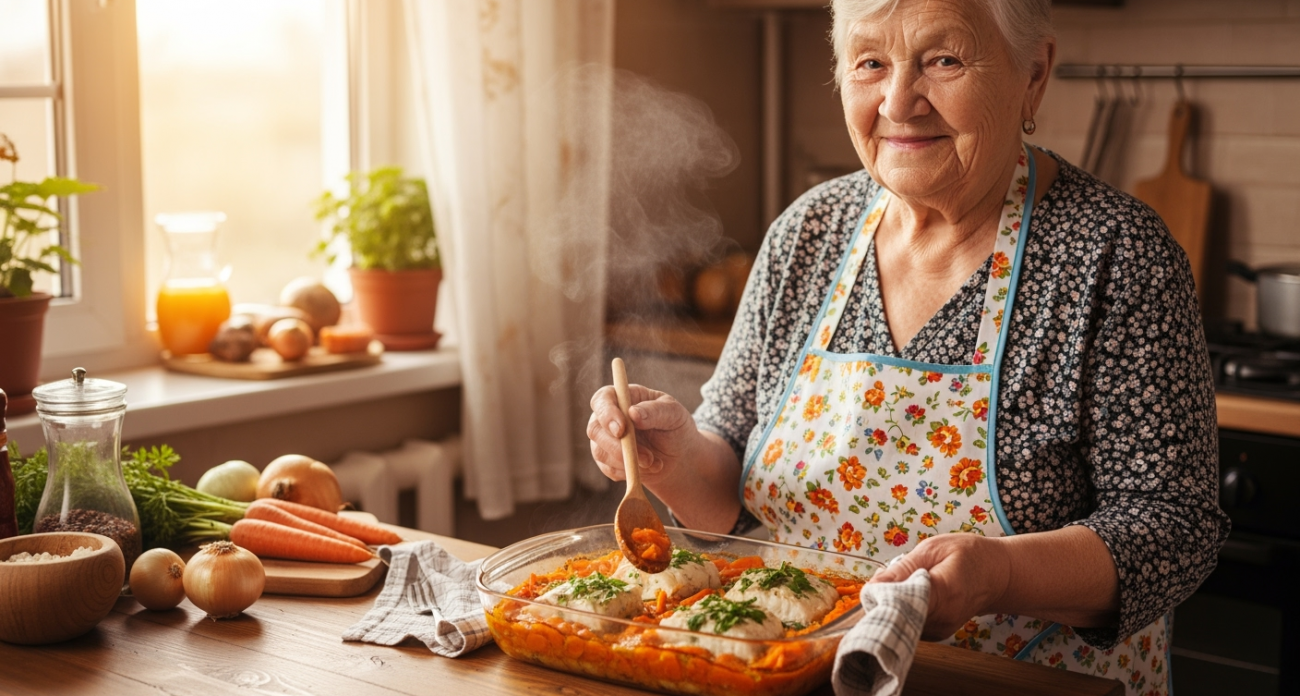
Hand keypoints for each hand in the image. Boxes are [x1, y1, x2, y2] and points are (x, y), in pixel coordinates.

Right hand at [586, 383, 698, 487]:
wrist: (678, 455)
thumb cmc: (675, 426)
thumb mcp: (674, 414)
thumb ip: (655, 411)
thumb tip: (633, 413)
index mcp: (623, 397)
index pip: (602, 399)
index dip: (606, 413)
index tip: (621, 430)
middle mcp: (608, 417)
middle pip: (595, 429)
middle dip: (618, 446)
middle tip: (647, 458)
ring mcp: (604, 439)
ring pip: (600, 452)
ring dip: (628, 462)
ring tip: (654, 463)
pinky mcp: (606, 461)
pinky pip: (608, 469)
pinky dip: (629, 472)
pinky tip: (647, 469)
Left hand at [869, 534, 1011, 640]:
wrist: (997, 576)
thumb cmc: (969, 556)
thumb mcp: (935, 548)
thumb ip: (904, 567)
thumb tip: (873, 585)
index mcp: (943, 594)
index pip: (902, 605)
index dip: (882, 597)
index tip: (875, 587)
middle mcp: (942, 619)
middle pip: (897, 618)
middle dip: (882, 600)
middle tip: (884, 582)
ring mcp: (939, 631)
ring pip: (899, 623)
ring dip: (891, 605)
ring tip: (902, 584)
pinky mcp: (935, 635)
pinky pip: (908, 624)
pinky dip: (901, 610)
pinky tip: (909, 595)